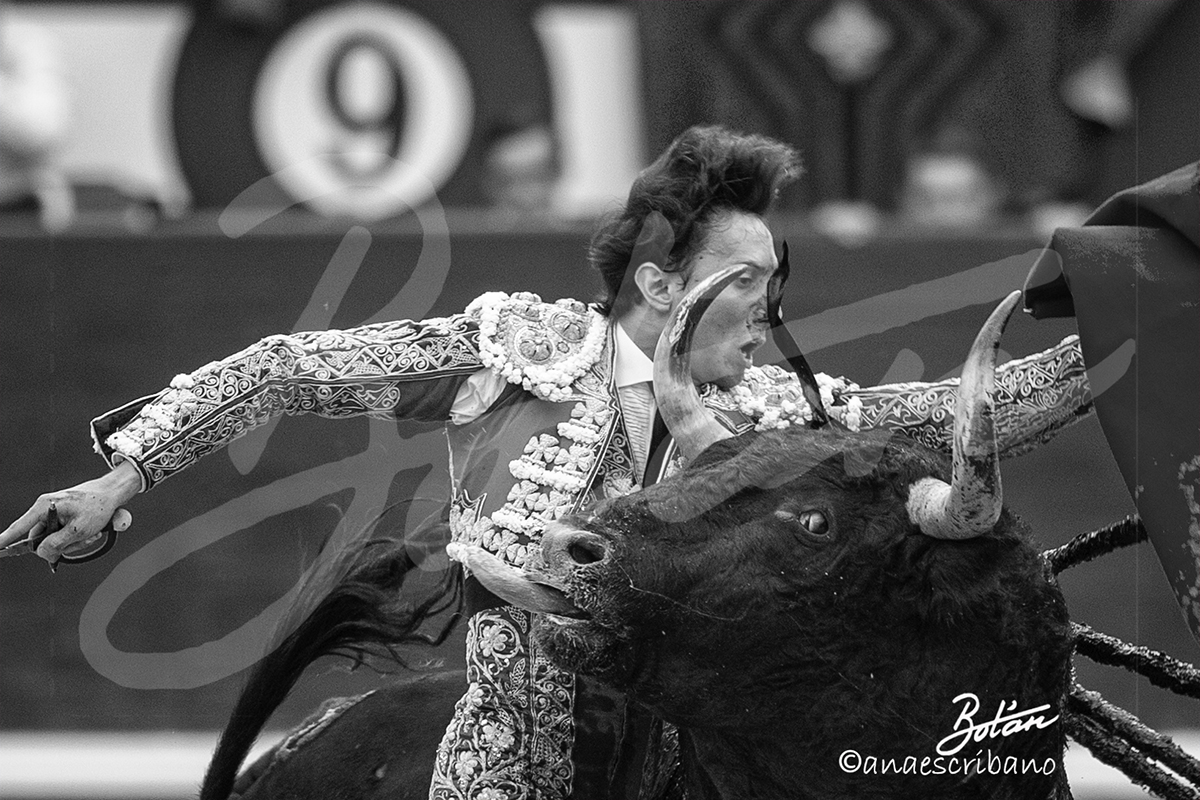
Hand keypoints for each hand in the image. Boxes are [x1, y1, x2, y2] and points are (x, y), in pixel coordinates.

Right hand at [0, 461, 140, 562]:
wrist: (112, 493)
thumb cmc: (97, 506)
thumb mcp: (79, 529)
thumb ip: (57, 543)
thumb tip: (41, 554)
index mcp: (44, 507)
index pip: (19, 527)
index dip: (6, 540)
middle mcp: (44, 510)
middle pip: (40, 540)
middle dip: (61, 546)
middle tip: (85, 539)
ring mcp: (51, 515)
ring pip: (53, 541)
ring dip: (72, 543)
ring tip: (91, 534)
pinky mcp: (60, 519)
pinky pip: (61, 536)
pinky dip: (75, 539)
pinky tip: (91, 534)